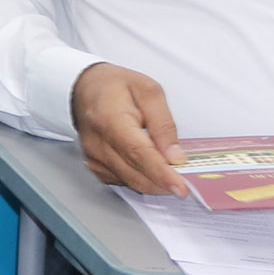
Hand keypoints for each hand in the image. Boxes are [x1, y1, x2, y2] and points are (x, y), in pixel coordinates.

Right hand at [70, 63, 186, 195]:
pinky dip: (143, 178)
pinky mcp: (96, 167)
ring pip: (133, 183)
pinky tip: (148, 164)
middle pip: (137, 174)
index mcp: (110, 119)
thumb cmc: (115, 86)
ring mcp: (94, 157)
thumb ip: (163, 124)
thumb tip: (174, 155)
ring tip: (170, 167)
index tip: (180, 188)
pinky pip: (125, 182)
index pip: (139, 153)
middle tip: (187, 179)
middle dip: (165, 182)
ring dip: (156, 181)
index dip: (161, 173)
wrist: (85, 89)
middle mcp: (98, 142)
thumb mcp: (149, 91)